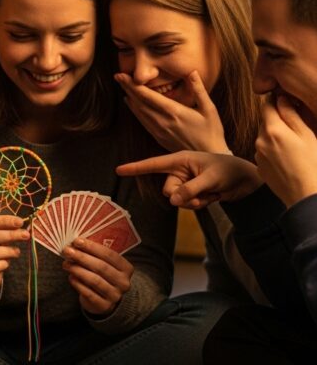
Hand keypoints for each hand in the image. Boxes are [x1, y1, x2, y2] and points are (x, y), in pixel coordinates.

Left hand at [62, 238, 132, 314]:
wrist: (106, 301)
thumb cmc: (103, 277)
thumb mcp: (105, 265)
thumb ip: (95, 256)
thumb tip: (75, 244)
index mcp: (126, 268)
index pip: (109, 255)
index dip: (92, 247)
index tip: (77, 241)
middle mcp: (123, 282)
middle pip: (101, 267)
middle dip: (82, 257)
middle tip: (67, 251)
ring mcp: (115, 295)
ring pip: (94, 280)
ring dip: (78, 270)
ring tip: (66, 264)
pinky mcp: (104, 306)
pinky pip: (88, 293)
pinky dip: (78, 284)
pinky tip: (70, 277)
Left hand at [115, 70, 228, 152]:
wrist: (209, 155)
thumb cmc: (212, 132)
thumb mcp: (209, 108)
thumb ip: (198, 89)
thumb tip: (192, 71)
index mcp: (175, 112)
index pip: (148, 96)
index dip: (133, 85)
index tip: (122, 75)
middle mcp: (163, 122)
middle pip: (140, 103)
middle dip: (128, 88)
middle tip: (118, 76)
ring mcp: (160, 131)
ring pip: (139, 113)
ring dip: (130, 98)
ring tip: (123, 86)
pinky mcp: (159, 138)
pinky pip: (143, 122)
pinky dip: (136, 111)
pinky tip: (132, 104)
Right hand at [117, 151, 260, 209]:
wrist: (246, 180)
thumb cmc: (229, 171)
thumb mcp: (210, 179)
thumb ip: (190, 189)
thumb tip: (173, 201)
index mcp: (181, 159)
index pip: (154, 164)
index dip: (135, 168)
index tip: (118, 170)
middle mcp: (180, 170)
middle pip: (168, 190)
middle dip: (184, 195)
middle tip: (204, 191)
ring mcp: (186, 183)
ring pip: (178, 200)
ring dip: (195, 201)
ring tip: (212, 192)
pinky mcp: (193, 193)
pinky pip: (187, 205)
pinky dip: (200, 204)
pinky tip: (213, 196)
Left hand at [255, 96, 316, 206]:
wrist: (305, 195)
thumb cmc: (312, 164)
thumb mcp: (306, 134)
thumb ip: (291, 114)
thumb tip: (281, 98)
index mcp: (273, 130)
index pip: (267, 105)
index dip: (276, 101)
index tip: (286, 103)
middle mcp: (260, 141)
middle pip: (265, 122)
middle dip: (277, 120)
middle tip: (295, 127)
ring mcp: (258, 156)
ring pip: (264, 137)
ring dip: (274, 136)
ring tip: (293, 146)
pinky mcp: (260, 168)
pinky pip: (264, 152)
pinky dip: (273, 150)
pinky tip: (287, 158)